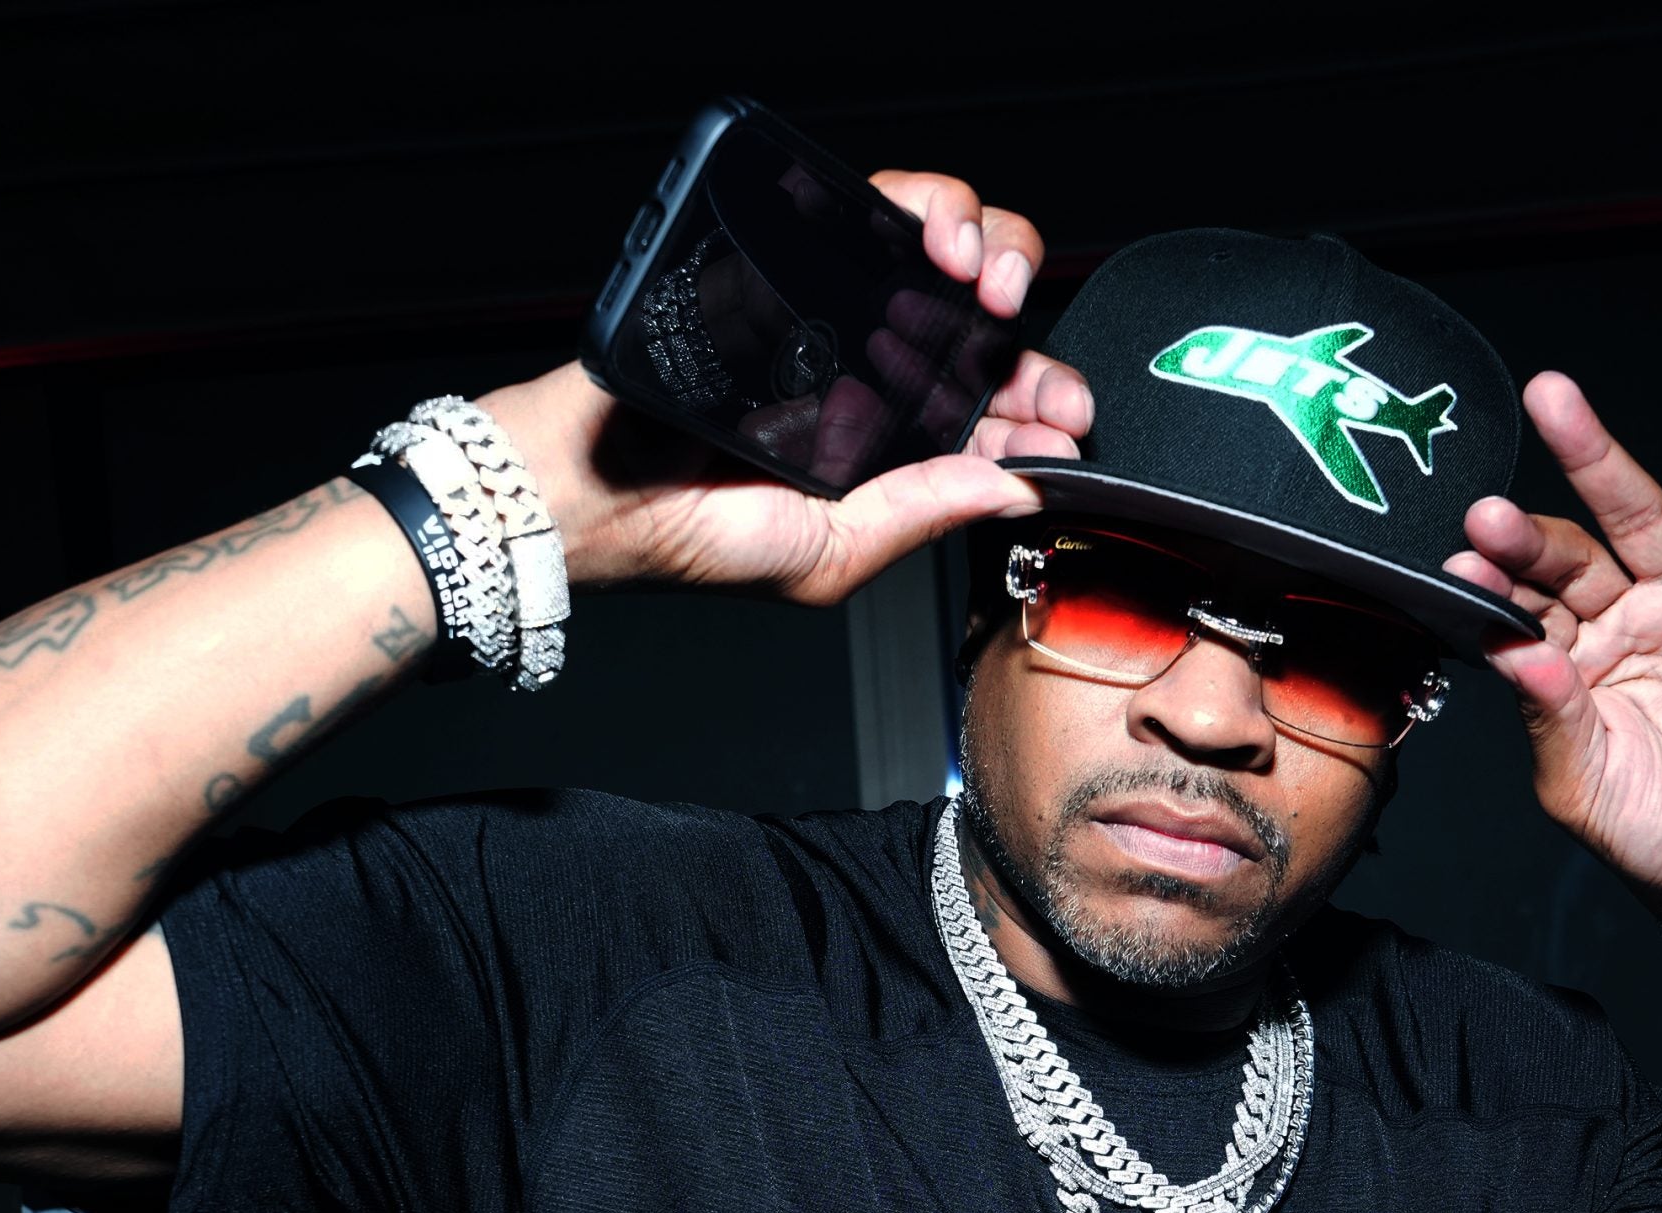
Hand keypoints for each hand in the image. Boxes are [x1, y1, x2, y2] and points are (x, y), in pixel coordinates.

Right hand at [484, 172, 1092, 606]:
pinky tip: (936, 246)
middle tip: (1037, 363)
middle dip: (1031, 332)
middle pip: (983, 322)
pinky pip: (872, 207)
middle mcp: (873, 370)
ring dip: (989, 251)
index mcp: (894, 447)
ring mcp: (835, 312)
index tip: (1066, 421)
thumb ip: (922, 516)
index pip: (993, 412)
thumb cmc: (694, 535)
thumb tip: (1017, 485)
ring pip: (942, 250)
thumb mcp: (832, 556)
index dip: (1042, 406)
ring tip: (988, 284)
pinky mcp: (790, 261)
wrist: (595, 489)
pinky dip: (920, 208)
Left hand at [1449, 368, 1661, 968]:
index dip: (1492, 583)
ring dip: (1600, 456)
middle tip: (1485, 503)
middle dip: (1525, 525)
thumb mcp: (1577, 780)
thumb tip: (1518, 652)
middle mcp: (1622, 619)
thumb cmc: (1651, 834)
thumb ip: (1548, 712)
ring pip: (1643, 513)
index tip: (1460, 566)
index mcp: (1566, 660)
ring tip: (1557, 403)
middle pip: (1568, 549)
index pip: (1520, 603)